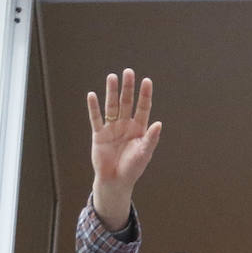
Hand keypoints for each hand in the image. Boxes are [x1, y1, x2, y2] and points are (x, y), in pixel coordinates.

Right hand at [87, 68, 161, 229]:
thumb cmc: (133, 168)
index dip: (144, 95)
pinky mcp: (99, 134)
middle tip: (128, 72)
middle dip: (127, 88)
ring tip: (112, 77)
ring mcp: (112, 128)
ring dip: (111, 92)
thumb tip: (159, 124)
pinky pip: (96, 119)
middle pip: (127, 102)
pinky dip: (94, 108)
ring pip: (111, 106)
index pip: (143, 108)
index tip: (146, 81)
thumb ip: (151, 138)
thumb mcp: (144, 153)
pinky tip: (92, 95)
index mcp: (139, 129)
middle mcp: (125, 125)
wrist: (116, 180)